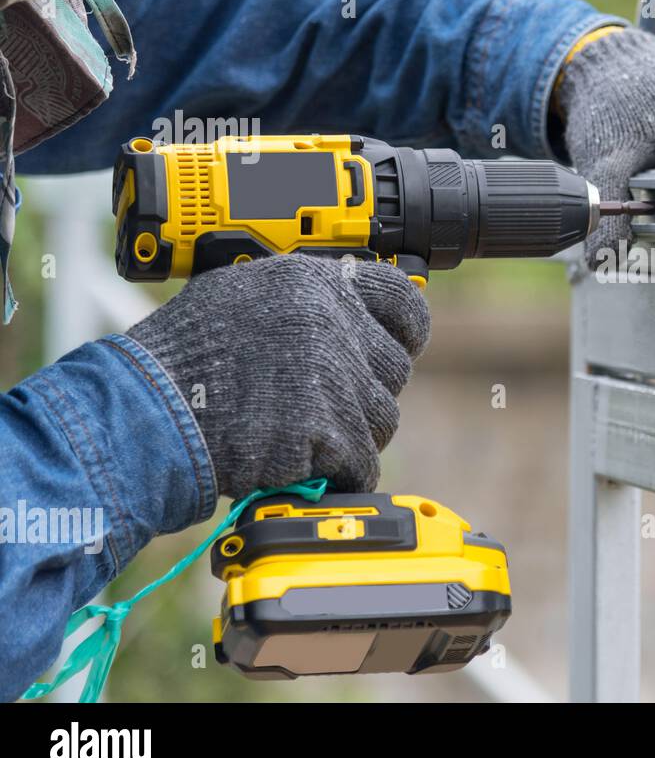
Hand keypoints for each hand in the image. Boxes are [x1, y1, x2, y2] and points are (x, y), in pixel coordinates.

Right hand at [127, 254, 430, 496]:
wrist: (145, 410)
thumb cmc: (182, 356)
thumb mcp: (243, 295)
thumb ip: (304, 301)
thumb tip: (349, 312)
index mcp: (317, 283)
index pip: (403, 302)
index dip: (405, 332)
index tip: (398, 347)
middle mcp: (336, 323)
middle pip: (395, 371)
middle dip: (365, 393)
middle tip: (321, 405)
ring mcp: (336, 378)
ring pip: (381, 421)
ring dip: (348, 436)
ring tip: (295, 433)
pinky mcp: (329, 431)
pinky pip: (361, 464)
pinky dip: (336, 474)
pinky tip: (299, 466)